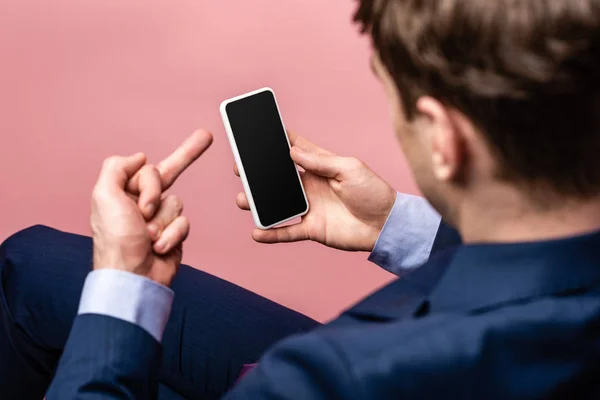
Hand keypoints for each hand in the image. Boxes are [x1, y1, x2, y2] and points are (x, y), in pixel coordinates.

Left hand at [91, 130, 212, 285]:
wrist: (133, 277)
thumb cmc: (116, 241)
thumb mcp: (104, 196)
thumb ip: (117, 168)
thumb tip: (139, 156)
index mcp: (122, 192)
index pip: (146, 168)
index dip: (149, 180)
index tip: (147, 185)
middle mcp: (140, 203)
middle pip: (168, 174)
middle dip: (185, 157)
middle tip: (205, 136)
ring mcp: (159, 218)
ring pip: (176, 202)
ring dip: (163, 220)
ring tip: (148, 237)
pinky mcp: (174, 234)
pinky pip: (184, 221)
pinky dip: (173, 234)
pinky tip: (159, 247)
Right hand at [235, 131, 395, 251]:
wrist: (387, 224)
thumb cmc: (373, 191)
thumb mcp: (349, 168)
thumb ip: (320, 161)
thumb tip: (292, 151)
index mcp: (320, 167)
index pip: (295, 151)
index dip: (278, 142)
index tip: (257, 135)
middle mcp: (311, 186)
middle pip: (278, 179)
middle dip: (258, 174)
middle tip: (240, 168)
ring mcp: (309, 208)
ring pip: (277, 205)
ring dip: (259, 203)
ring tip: (243, 200)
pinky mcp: (312, 228)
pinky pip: (287, 231)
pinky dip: (272, 233)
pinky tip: (256, 233)